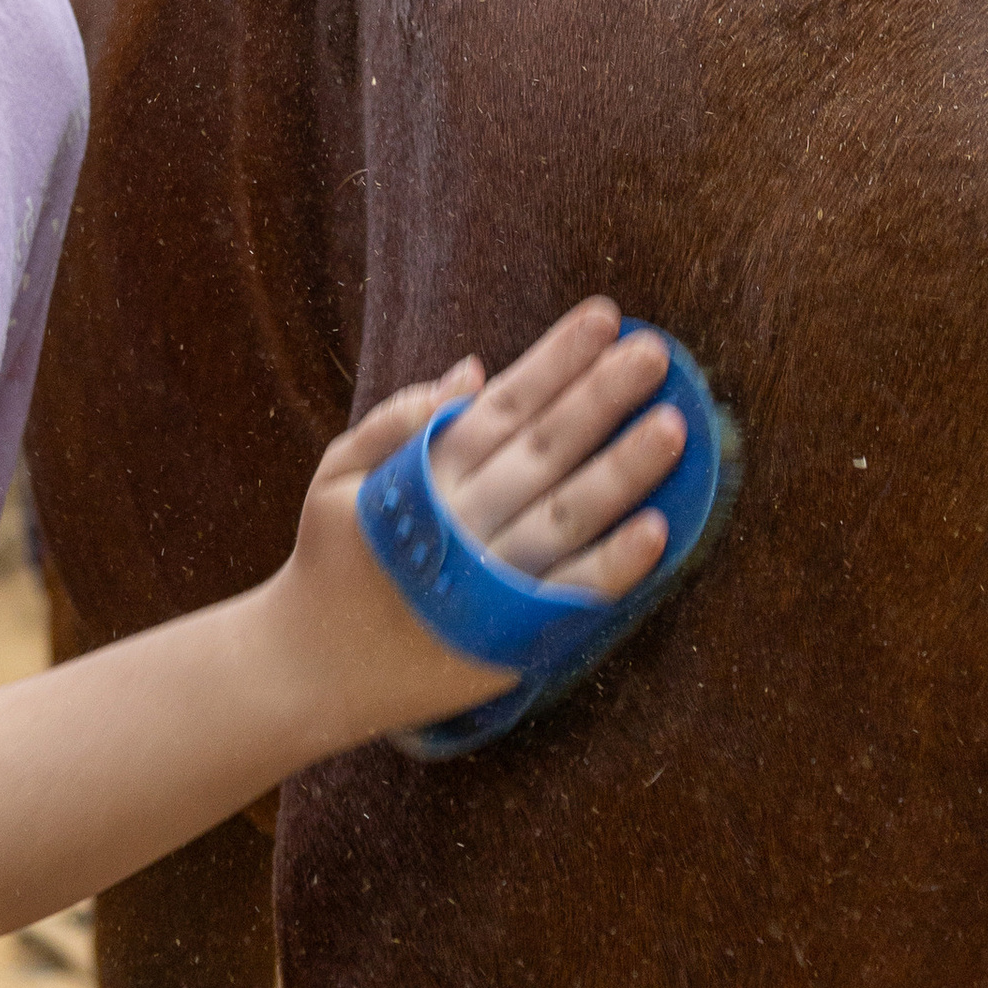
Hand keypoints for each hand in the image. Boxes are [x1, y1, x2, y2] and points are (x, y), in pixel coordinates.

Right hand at [273, 300, 688, 736]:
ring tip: (674, 426)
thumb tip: (473, 371)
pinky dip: (613, 566)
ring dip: (623, 469)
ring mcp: (489, 582)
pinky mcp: (510, 639)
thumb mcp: (338, 474)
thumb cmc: (333, 558)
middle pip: (543, 450)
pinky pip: (569, 598)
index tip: (605, 319)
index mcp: (424, 476)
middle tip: (655, 355)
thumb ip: (396, 420)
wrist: (312, 668)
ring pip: (567, 516)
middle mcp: (462, 522)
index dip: (555, 361)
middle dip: (601, 397)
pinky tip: (657, 531)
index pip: (503, 406)